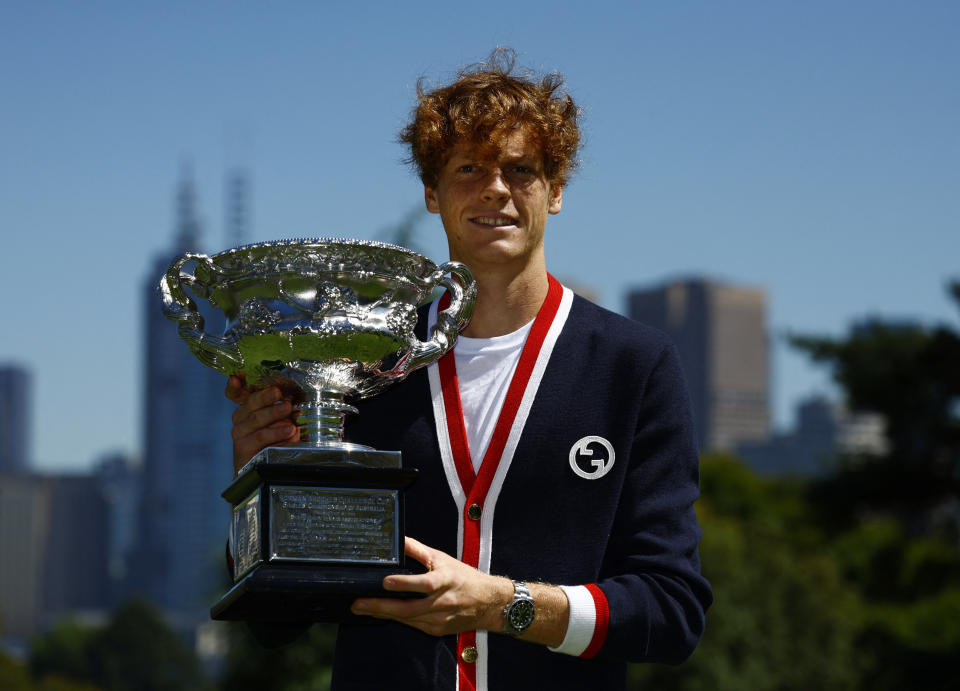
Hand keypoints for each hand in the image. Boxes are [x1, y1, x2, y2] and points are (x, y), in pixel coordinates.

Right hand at [225, 374, 299, 473]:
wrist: (262, 469)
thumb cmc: (273, 441)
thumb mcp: (281, 421)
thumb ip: (284, 409)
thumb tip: (296, 400)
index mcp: (248, 407)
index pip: (237, 392)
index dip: (235, 384)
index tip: (238, 375)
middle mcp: (241, 417)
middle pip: (250, 402)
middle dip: (265, 395)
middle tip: (279, 391)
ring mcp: (240, 432)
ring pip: (256, 418)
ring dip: (274, 412)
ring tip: (289, 409)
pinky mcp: (242, 447)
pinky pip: (260, 436)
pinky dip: (276, 432)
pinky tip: (289, 430)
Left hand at [350, 537, 511, 636]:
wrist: (488, 603)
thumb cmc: (463, 577)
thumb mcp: (442, 558)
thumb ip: (418, 550)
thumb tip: (397, 539)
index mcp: (445, 580)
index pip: (423, 584)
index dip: (404, 584)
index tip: (385, 582)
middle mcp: (442, 602)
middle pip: (408, 608)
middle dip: (380, 607)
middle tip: (358, 604)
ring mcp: (439, 619)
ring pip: (406, 619)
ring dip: (383, 613)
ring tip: (361, 608)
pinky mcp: (436, 630)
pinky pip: (411, 625)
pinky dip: (395, 619)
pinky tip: (380, 613)